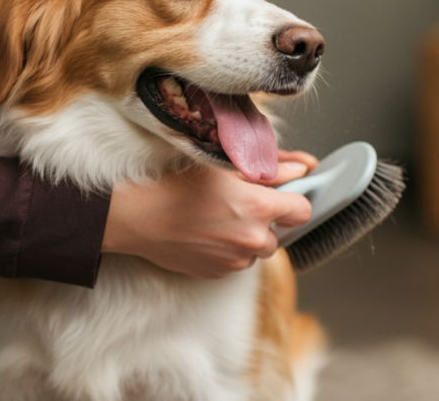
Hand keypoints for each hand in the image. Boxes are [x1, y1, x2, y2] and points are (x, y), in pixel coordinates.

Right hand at [103, 152, 317, 278]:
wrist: (136, 215)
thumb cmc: (174, 184)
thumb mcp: (224, 165)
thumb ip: (271, 169)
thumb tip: (302, 168)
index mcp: (259, 209)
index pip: (303, 210)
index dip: (293, 201)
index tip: (280, 196)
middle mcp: (252, 240)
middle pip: (279, 234)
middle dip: (265, 221)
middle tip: (236, 204)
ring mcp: (234, 261)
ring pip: (256, 251)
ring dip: (246, 238)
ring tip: (216, 218)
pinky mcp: (217, 273)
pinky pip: (234, 262)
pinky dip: (227, 250)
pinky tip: (205, 233)